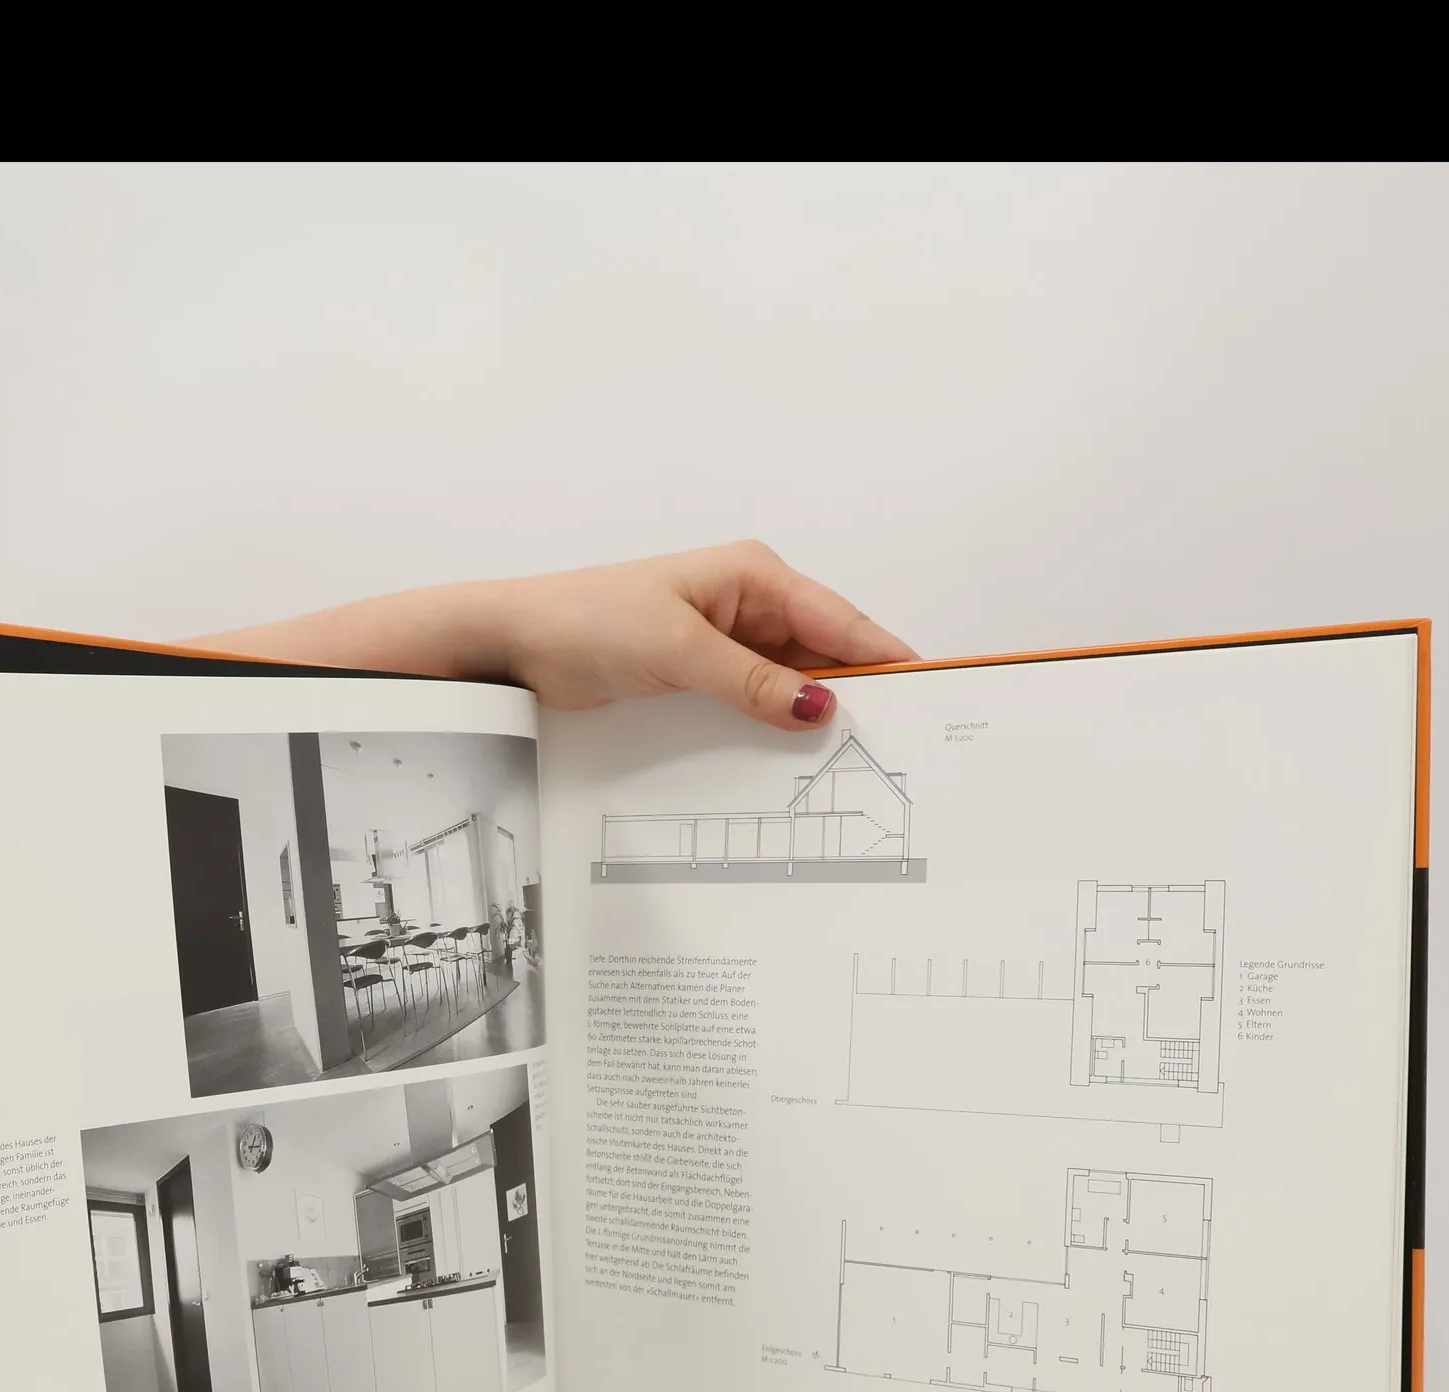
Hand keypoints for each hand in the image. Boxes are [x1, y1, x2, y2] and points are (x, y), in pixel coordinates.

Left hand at [484, 542, 918, 729]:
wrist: (517, 641)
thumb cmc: (587, 621)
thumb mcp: (679, 652)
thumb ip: (753, 681)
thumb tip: (819, 705)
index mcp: (754, 576)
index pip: (840, 620)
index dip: (887, 658)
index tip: (931, 691)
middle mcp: (749, 602)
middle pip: (827, 652)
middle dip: (861, 692)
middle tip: (900, 742)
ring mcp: (728, 640)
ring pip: (796, 681)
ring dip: (817, 715)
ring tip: (858, 758)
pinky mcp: (704, 674)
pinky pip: (760, 700)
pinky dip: (779, 724)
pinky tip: (797, 757)